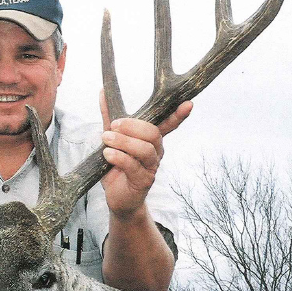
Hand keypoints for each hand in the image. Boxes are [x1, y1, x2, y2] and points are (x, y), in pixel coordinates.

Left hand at [99, 90, 191, 218]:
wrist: (116, 197)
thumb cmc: (115, 167)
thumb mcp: (111, 140)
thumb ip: (108, 118)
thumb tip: (103, 92)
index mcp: (151, 140)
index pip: (169, 124)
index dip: (178, 115)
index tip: (188, 103)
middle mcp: (156, 152)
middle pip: (153, 133)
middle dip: (133, 126)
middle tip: (113, 125)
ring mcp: (151, 167)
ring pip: (145, 149)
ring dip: (123, 141)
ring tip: (106, 139)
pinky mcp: (143, 181)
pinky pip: (133, 165)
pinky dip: (119, 157)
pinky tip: (108, 154)